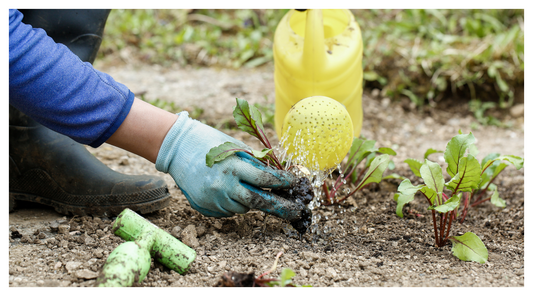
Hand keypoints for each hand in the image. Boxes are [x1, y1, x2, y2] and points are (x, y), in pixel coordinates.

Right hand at [156, 111, 304, 220]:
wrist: (177, 149)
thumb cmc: (208, 142)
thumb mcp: (234, 147)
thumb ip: (254, 163)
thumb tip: (276, 176)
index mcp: (232, 167)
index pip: (265, 179)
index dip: (283, 182)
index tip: (295, 183)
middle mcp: (223, 186)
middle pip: (259, 202)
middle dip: (280, 207)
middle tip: (296, 212)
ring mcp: (213, 199)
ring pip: (243, 208)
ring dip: (252, 200)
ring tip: (246, 186)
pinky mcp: (205, 207)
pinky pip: (228, 210)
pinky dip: (235, 202)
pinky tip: (228, 189)